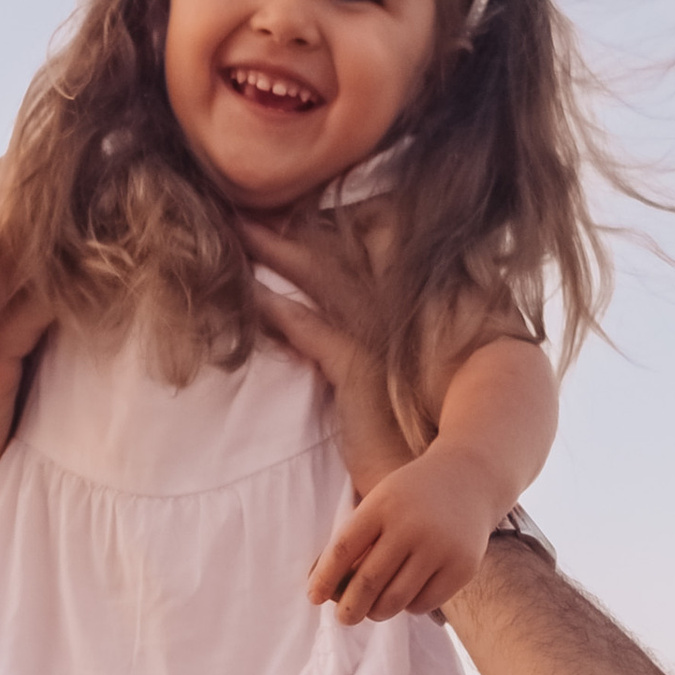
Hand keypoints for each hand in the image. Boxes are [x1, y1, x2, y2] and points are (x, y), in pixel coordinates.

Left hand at [238, 208, 412, 496]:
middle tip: (251, 197)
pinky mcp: (358, 371)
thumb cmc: (416, 440)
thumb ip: (379, 346)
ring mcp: (378, 338)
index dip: (330, 223)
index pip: (370, 246)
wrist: (437, 477)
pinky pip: (310, 328)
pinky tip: (248, 294)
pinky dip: (276, 310)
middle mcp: (396, 311)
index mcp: (406, 305)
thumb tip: (356, 325)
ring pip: (321, 276)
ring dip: (277, 250)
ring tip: (237, 227)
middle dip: (297, 221)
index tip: (294, 203)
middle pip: (339, 249)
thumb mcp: (398, 380)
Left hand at [307, 442, 499, 624]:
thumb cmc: (412, 497)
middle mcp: (411, 526)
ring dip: (377, 612)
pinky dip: (408, 607)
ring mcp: (439, 547)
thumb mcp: (381, 502)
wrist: (471, 478)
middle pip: (368, 582)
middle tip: (344, 619)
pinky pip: (423, 604)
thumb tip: (328, 589)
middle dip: (350, 608)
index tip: (313, 597)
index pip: (343, 550)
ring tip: (373, 611)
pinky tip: (407, 595)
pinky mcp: (462, 567)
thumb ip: (357, 540)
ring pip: (395, 600)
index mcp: (383, 505)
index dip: (324, 578)